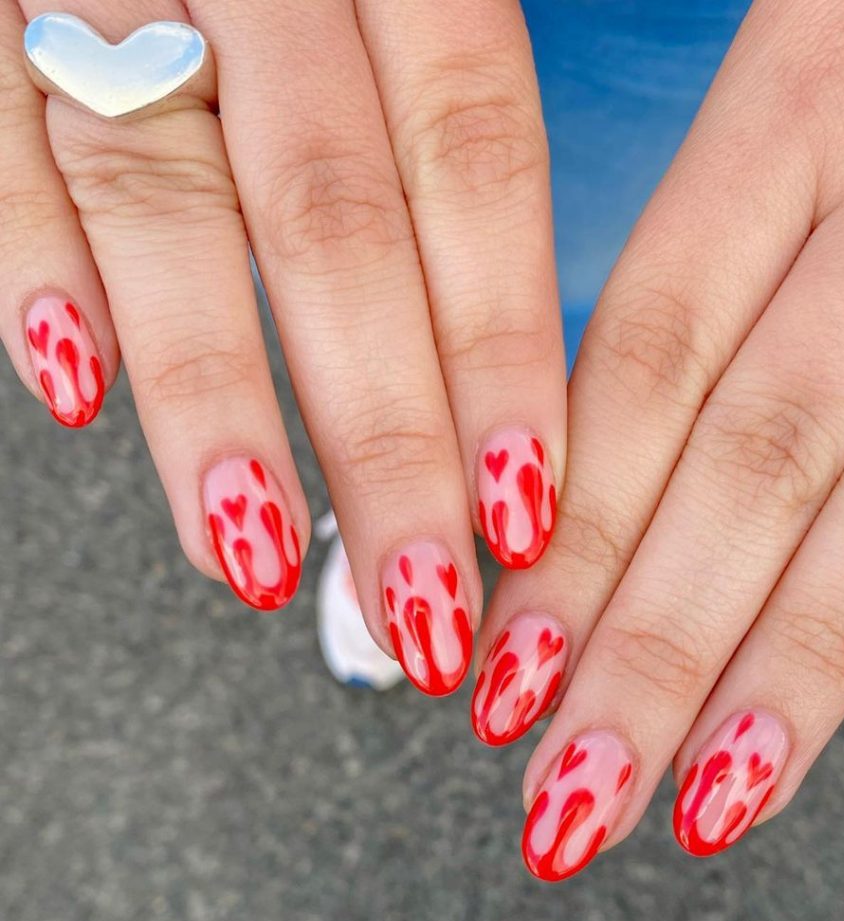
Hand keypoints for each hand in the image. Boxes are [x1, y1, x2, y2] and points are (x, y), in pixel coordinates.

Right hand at [0, 0, 562, 696]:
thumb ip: (439, 128)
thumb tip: (494, 363)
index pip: (476, 169)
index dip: (506, 351)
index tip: (528, 509)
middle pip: (339, 225)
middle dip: (388, 435)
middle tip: (423, 603)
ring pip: (168, 206)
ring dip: (215, 399)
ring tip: (256, 554)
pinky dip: (28, 259)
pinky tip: (73, 387)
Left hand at [473, 0, 843, 878]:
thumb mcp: (809, 69)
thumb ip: (717, 254)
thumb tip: (600, 458)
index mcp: (791, 109)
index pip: (643, 373)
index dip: (567, 539)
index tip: (504, 675)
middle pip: (745, 457)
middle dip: (647, 646)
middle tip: (568, 793)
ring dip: (794, 659)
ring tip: (704, 800)